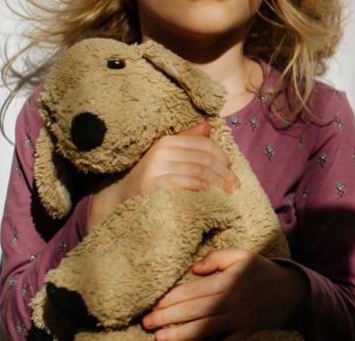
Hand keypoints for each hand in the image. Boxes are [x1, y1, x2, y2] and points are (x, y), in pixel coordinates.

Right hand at [87, 122, 239, 229]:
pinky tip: (206, 192)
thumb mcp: (168, 157)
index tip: (232, 172)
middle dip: (223, 172)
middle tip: (234, 186)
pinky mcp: (151, 183)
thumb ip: (187, 142)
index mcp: (168, 141)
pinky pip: (181, 182)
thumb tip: (207, 127)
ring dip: (216, 182)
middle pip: (204, 158)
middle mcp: (162, 150)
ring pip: (197, 170)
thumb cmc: (149, 178)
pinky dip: (197, 186)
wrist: (120, 197)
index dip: (222, 157)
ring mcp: (156, 167)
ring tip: (226, 193)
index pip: (204, 145)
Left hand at [141, 249, 308, 340]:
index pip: (192, 291)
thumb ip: (216, 258)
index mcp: (228, 281)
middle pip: (194, 310)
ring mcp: (241, 321)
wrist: (296, 292)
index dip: (170, 299)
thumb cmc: (263, 272)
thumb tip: (193, 270)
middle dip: (168, 317)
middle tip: (146, 324)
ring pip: (206, 328)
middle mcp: (232, 301)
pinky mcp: (250, 336)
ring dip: (181, 334)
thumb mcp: (243, 256)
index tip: (152, 305)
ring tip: (159, 339)